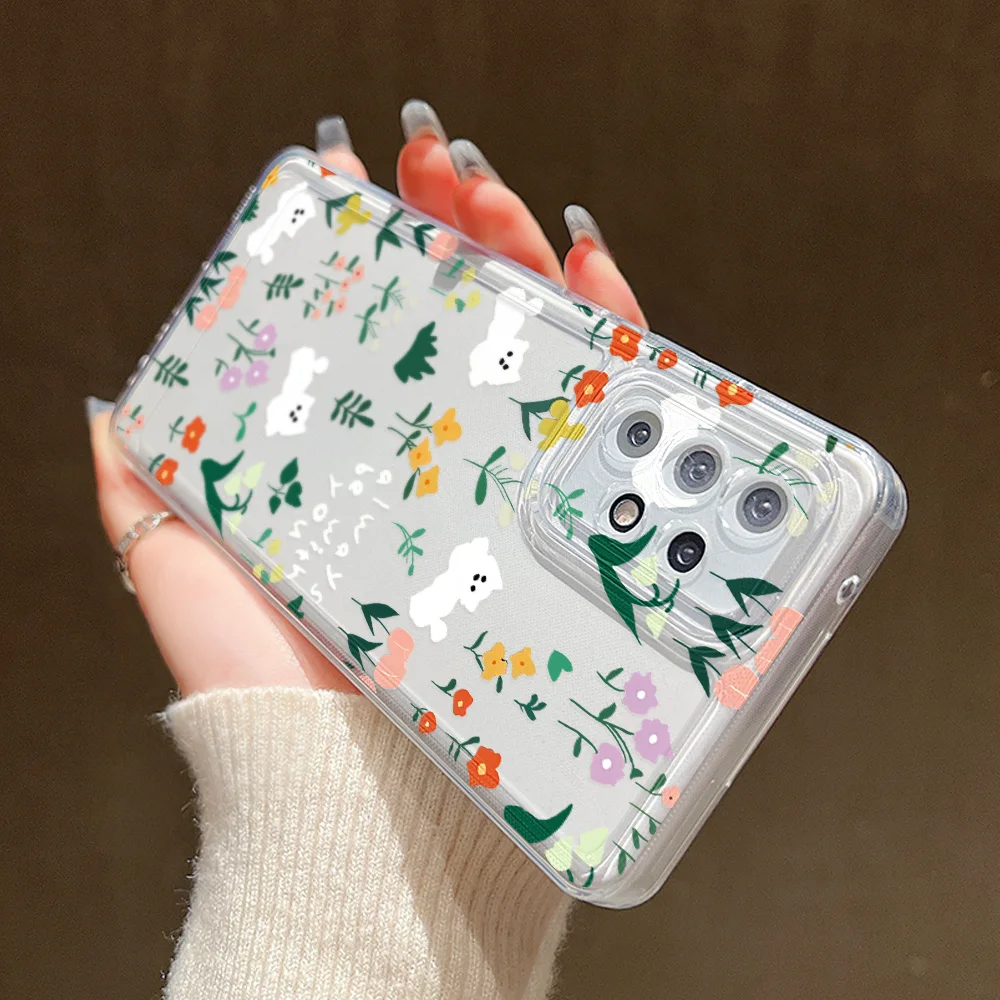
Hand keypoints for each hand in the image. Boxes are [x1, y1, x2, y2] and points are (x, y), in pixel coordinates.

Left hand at [89, 100, 646, 696]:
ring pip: (539, 345)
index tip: (362, 173)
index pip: (385, 330)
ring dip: (524, 252)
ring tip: (497, 192)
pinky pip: (608, 409)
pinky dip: (612, 326)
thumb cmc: (260, 676)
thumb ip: (142, 487)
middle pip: (465, 322)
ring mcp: (509, 487)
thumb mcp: (181, 565)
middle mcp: (440, 465)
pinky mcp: (567, 521)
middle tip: (442, 162)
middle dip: (456, 225)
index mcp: (361, 459)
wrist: (345, 780)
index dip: (378, 246)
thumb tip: (108, 406)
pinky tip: (590, 265)